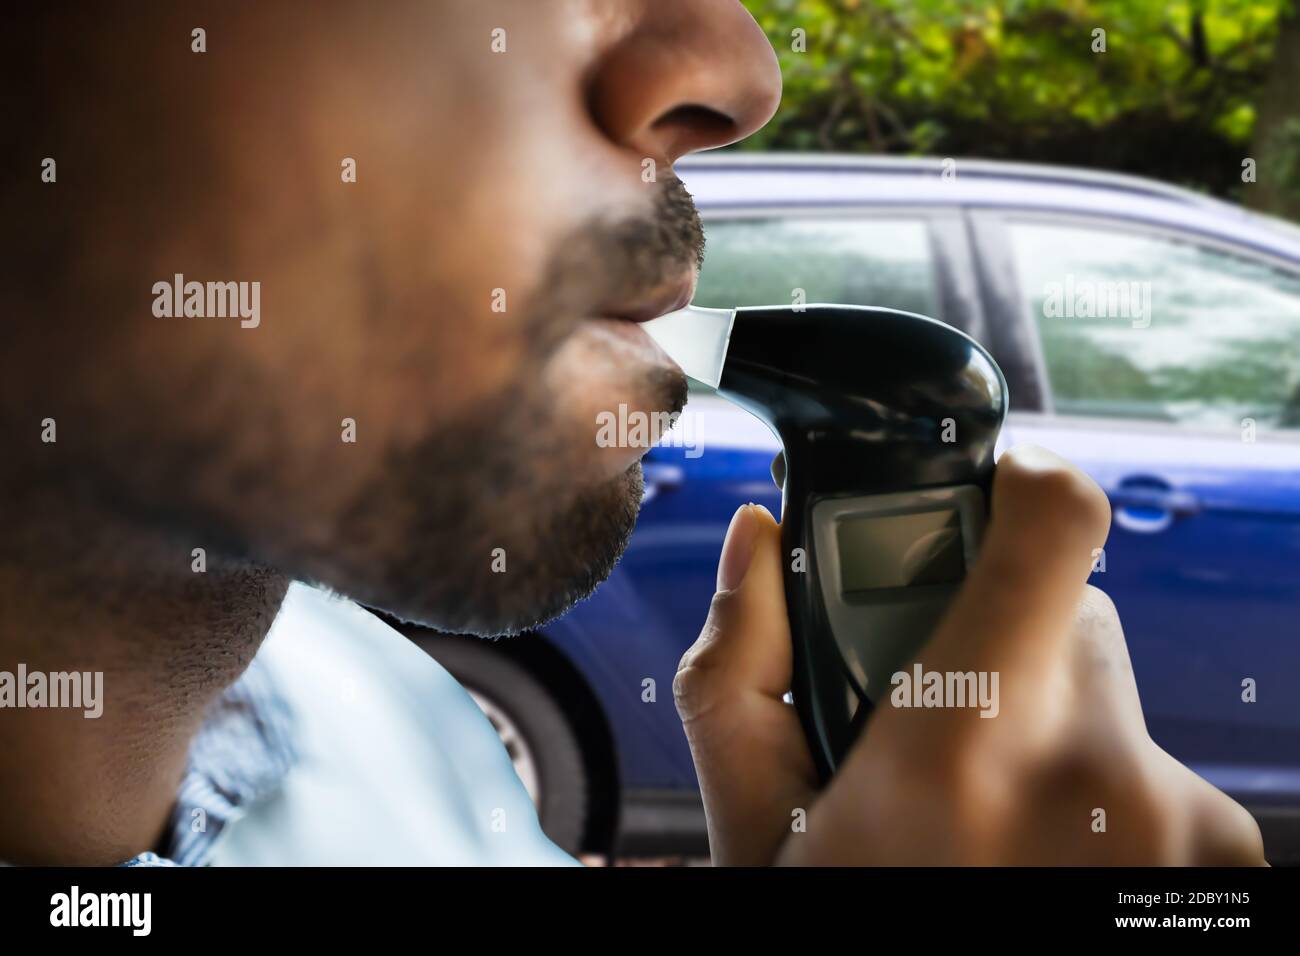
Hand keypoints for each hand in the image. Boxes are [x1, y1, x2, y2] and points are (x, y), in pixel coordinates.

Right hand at [674, 444, 1265, 864]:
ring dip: (1045, 727)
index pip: (1058, 523)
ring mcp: (1182, 826)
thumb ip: (741, 668)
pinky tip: (1037, 854)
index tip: (984, 499)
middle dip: (998, 637)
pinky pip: (1153, 768)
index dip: (1020, 485)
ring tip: (984, 817)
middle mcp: (1098, 776)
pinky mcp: (1226, 859)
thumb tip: (758, 541)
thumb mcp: (763, 833)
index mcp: (965, 745)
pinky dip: (1097, 793)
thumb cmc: (851, 926)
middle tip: (935, 717)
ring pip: (1106, 697)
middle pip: (1067, 610)